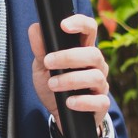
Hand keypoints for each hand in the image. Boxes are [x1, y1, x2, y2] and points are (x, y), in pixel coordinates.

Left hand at [28, 15, 110, 133]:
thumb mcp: (42, 67)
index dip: (80, 23)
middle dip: (68, 57)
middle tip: (48, 62)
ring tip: (52, 84)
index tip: (63, 25)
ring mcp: (101, 85)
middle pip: (93, 53)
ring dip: (71, 79)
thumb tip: (35, 28)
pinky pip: (99, 101)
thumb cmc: (53, 86)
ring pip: (95, 76)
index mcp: (83, 50)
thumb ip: (40, 49)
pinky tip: (68, 102)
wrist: (58, 115)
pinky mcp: (101, 104)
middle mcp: (96, 65)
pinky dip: (82, 101)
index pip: (89, 29)